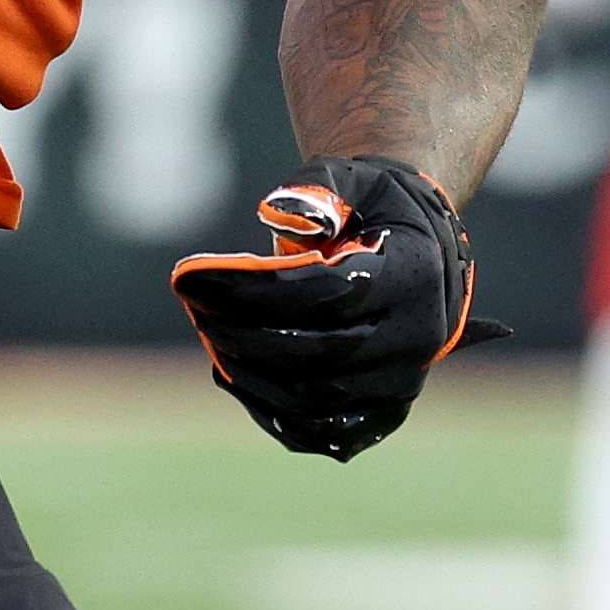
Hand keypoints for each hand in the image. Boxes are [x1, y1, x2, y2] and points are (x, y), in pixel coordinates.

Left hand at [169, 156, 494, 459]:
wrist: (420, 247)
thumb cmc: (372, 205)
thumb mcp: (351, 178)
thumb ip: (316, 190)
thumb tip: (276, 214)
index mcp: (413, 275)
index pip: (322, 294)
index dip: (250, 289)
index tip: (190, 274)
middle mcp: (416, 338)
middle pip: (313, 353)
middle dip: (239, 331)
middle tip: (194, 305)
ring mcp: (401, 383)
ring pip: (312, 399)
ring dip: (247, 372)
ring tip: (209, 331)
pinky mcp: (382, 412)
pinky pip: (320, 431)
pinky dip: (270, 410)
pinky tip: (232, 371)